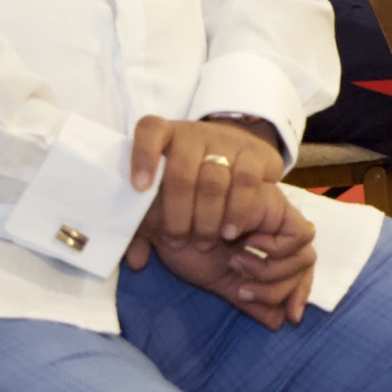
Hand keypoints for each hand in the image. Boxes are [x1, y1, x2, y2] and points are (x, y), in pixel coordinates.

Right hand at [126, 194, 318, 327]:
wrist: (164, 217)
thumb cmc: (184, 243)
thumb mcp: (218, 278)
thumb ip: (246, 298)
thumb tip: (276, 322)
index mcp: (266, 246)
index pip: (299, 273)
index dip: (298, 294)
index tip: (290, 317)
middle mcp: (276, 230)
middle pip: (306, 266)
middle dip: (280, 290)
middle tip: (243, 292)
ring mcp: (278, 215)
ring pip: (306, 255)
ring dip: (271, 271)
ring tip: (236, 264)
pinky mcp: (276, 203)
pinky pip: (299, 235)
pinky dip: (276, 249)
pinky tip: (245, 246)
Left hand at [129, 114, 287, 248]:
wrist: (235, 152)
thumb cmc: (189, 179)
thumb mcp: (164, 195)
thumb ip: (145, 226)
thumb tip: (136, 260)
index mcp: (165, 136)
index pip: (150, 132)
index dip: (142, 157)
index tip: (140, 187)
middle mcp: (194, 135)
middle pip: (181, 172)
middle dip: (177, 213)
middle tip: (176, 242)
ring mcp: (226, 141)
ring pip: (214, 179)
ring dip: (207, 218)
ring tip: (204, 243)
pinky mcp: (255, 152)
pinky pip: (246, 181)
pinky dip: (237, 210)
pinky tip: (230, 230)